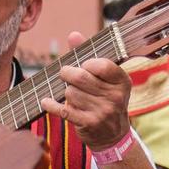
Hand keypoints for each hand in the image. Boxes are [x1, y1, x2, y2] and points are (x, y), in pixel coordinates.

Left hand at [38, 30, 132, 149]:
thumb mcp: (104, 78)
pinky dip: (52, 105)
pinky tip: (45, 101)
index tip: (83, 65)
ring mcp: (103, 111)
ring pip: (70, 93)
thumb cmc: (105, 98)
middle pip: (81, 77)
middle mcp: (115, 96)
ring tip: (73, 96)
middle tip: (65, 74)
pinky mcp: (89, 123)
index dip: (87, 63)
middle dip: (68, 73)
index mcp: (122, 81)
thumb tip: (73, 34)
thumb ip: (88, 55)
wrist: (113, 134)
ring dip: (66, 93)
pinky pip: (64, 110)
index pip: (101, 65)